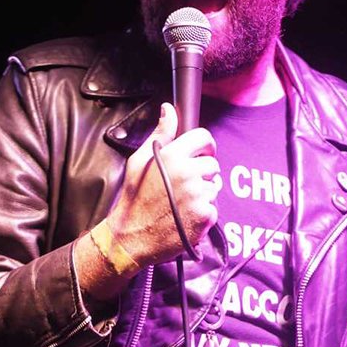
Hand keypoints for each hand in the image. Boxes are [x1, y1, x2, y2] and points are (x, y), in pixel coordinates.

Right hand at [108, 102, 219, 266]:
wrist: (131, 237)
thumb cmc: (133, 198)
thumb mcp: (139, 161)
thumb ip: (160, 134)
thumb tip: (168, 109)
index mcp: (172, 156)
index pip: (204, 138)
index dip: (204, 145)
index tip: (200, 154)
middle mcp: (188, 174)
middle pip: (212, 164)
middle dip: (202, 172)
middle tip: (183, 184)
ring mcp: (198, 196)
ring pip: (214, 187)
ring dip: (203, 193)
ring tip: (181, 202)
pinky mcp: (205, 216)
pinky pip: (214, 208)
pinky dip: (203, 212)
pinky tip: (185, 215)